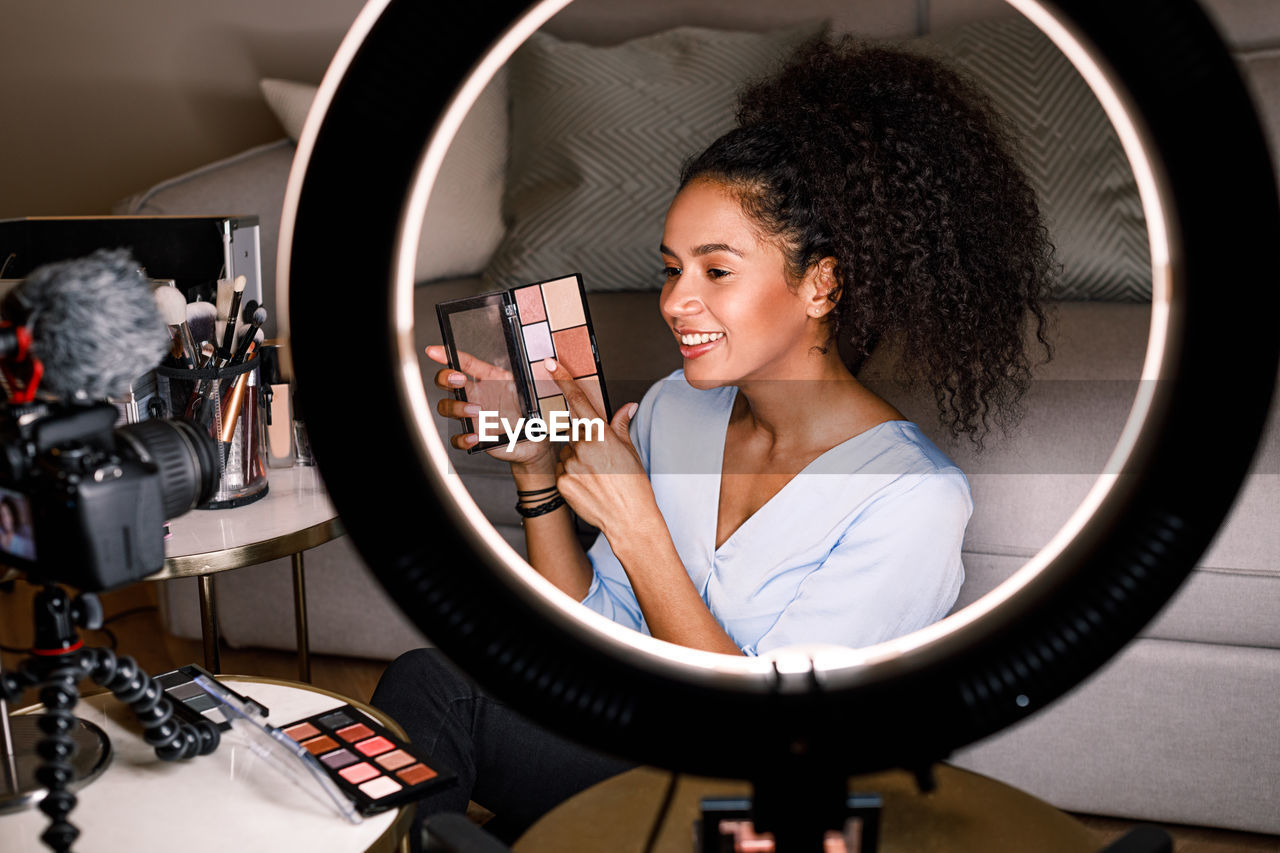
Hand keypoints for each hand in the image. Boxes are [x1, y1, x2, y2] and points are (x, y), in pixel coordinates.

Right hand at [425, 345, 555, 469]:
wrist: (537, 441)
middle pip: (446, 382)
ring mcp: (473, 416)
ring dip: (457, 407)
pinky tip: (475, 436)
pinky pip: (457, 438)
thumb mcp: (532, 389)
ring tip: (478, 410)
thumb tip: (545, 361)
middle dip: (446, 378)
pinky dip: (462, 438)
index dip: (447, 355)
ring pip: (447, 407)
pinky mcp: (475, 436)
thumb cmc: (532, 411)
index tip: (433, 350)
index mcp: (489, 380)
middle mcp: (476, 396)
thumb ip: (532, 375)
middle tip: (458, 379)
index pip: (465, 363)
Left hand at [544, 358, 655, 535]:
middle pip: (573, 431)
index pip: (577, 399)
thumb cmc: (633, 485)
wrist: (628, 518)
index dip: (562, 379)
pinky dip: (571, 474)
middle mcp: (581, 446)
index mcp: (599, 434)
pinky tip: (587, 485)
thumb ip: (620, 425)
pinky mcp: (561, 482)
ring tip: (596, 475)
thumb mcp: (630, 450)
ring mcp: (568, 464)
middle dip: (583, 439)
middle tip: (600, 459)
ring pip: (566, 452)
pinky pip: (561, 470)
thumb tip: (627, 407)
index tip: (550, 365)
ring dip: (577, 458)